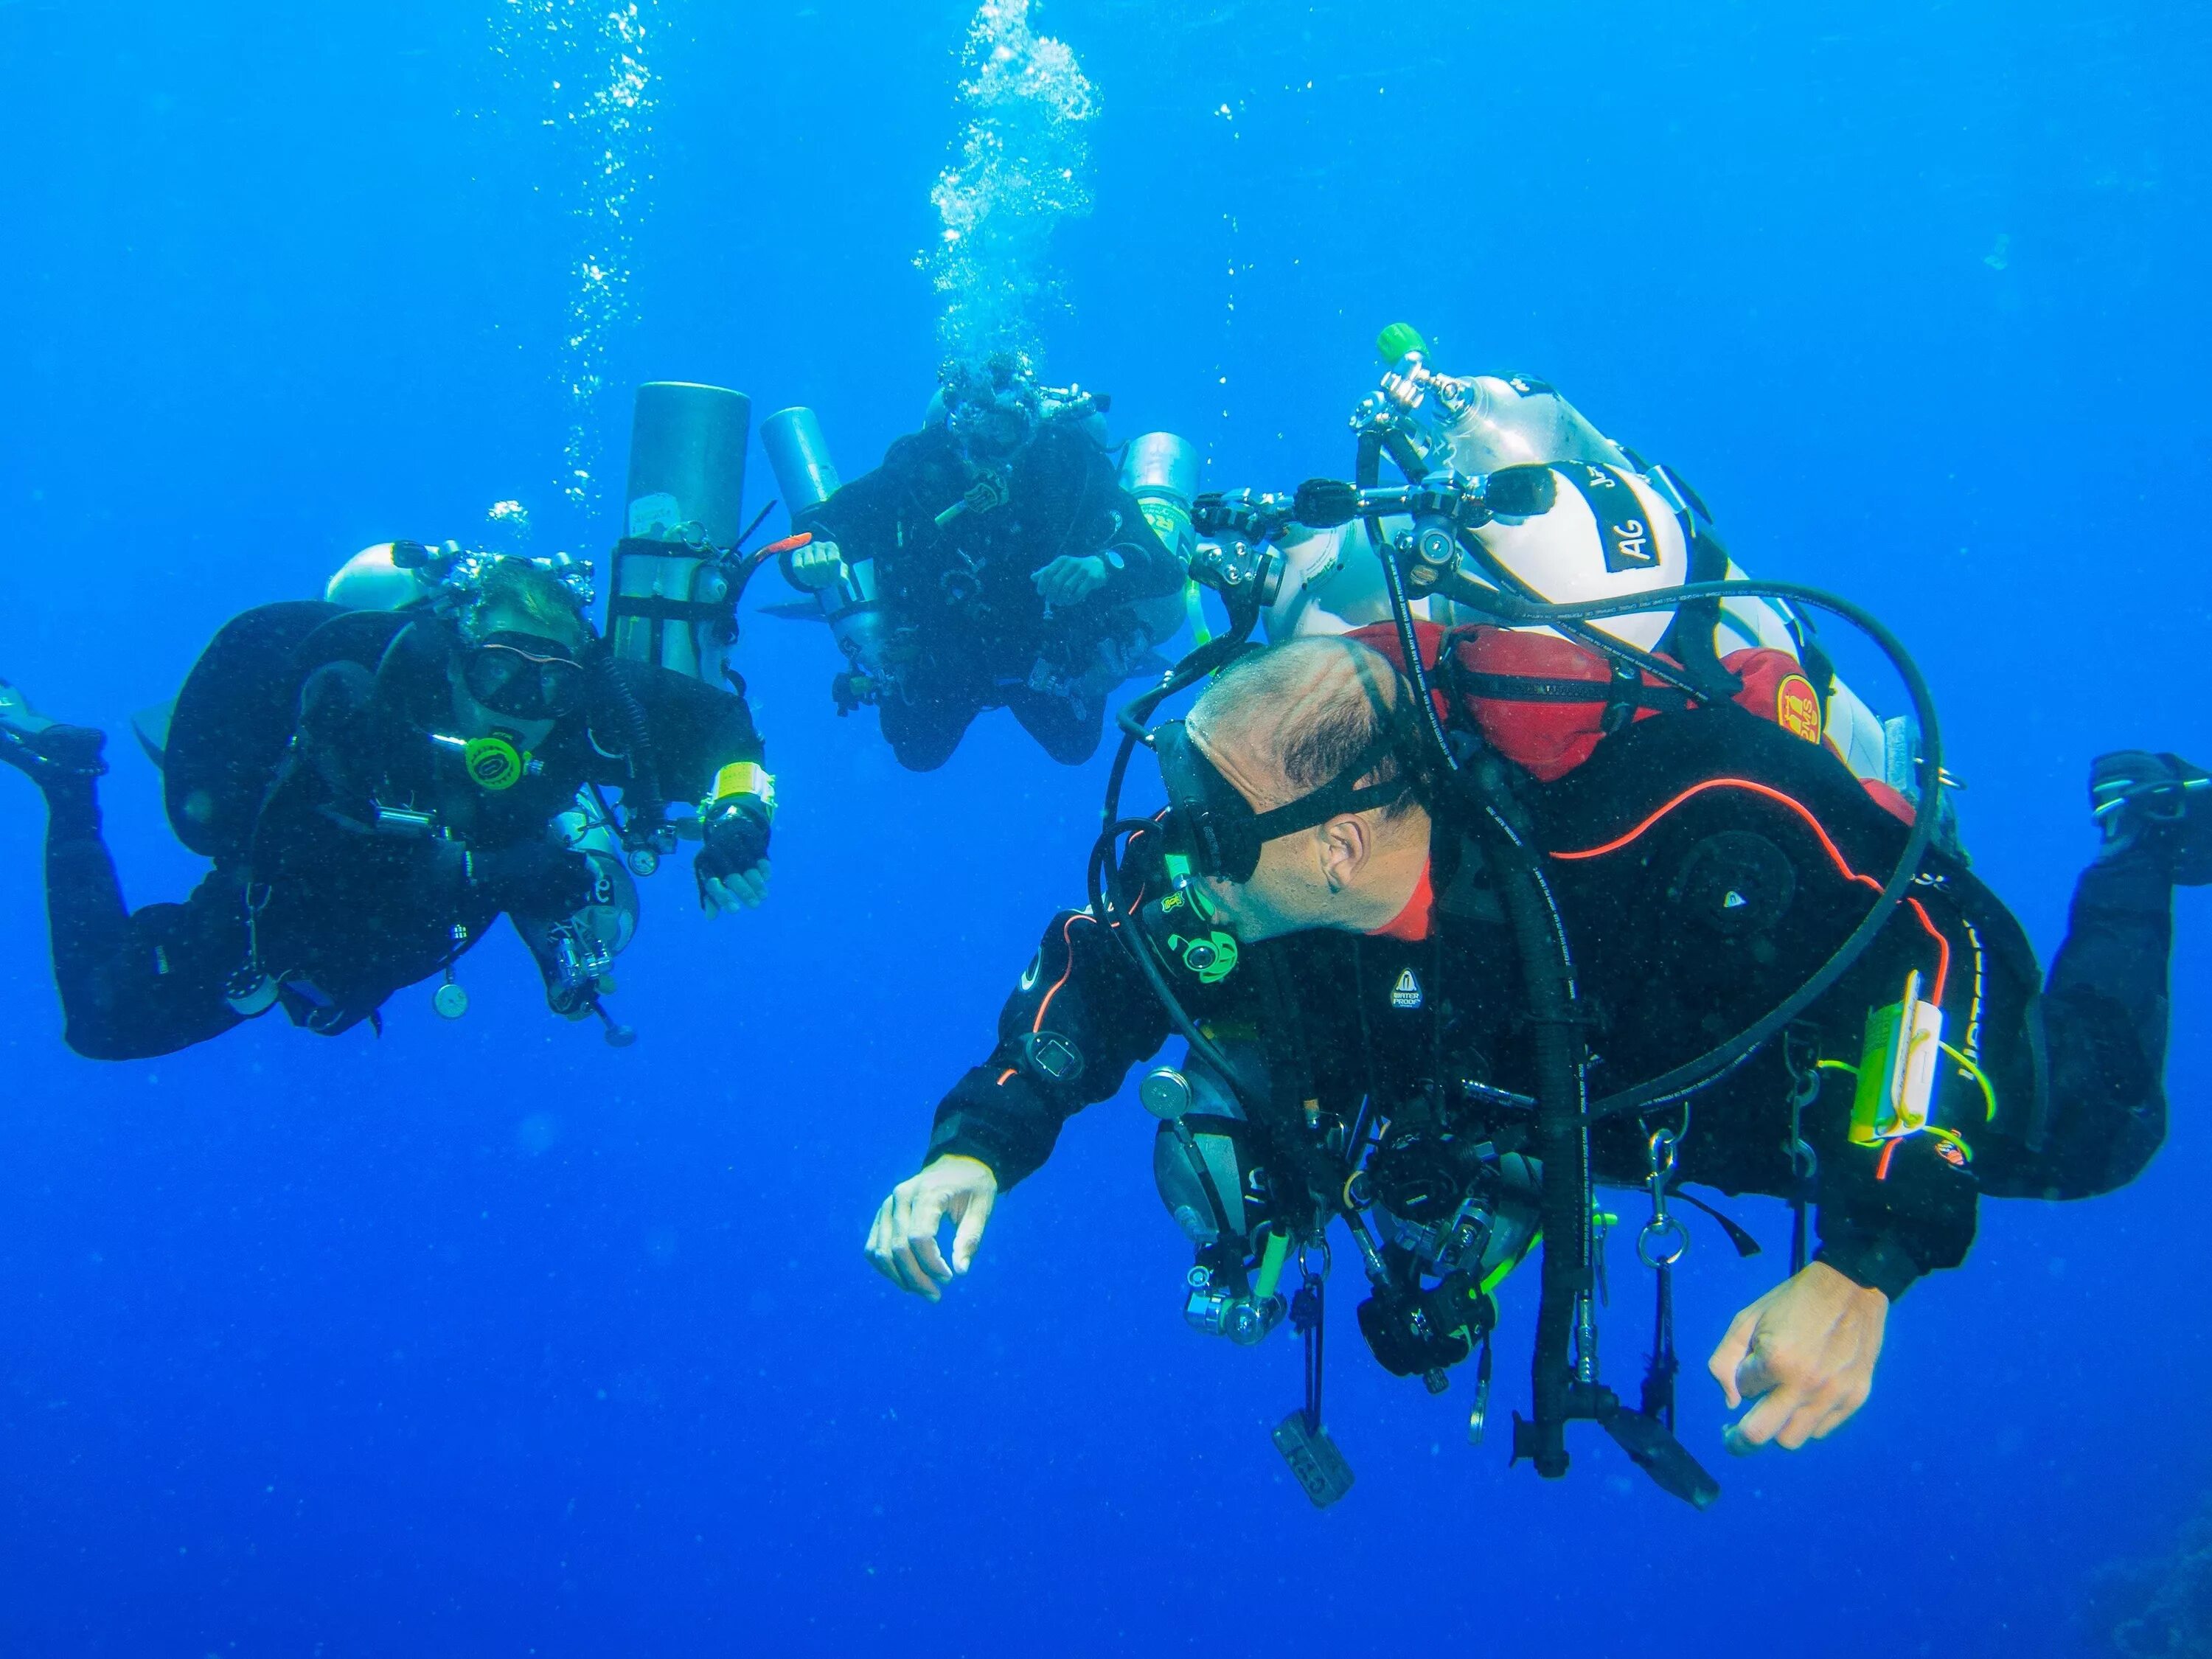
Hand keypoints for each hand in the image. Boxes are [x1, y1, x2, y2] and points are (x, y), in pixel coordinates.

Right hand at [473, 839, 599, 916]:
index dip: (590, 868)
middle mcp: (557, 871)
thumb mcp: (530, 843)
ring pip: (576, 896)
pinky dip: (566, 910)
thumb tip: (560, 848)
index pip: (582, 861)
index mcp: (555, 854)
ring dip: (579, 898)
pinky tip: (566, 909)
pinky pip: (562, 910)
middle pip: (584, 879)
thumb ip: (548, 846)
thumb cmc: (509, 857)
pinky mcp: (542, 904)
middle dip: (587, 884)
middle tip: (587, 887)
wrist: (491, 875)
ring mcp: (551, 889)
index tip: (593, 872)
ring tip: (580, 900)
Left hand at [695, 798, 770, 915]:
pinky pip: (757, 851)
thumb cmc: (718, 860)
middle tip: (755, 905)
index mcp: (703, 861)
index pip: (710, 881)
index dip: (722, 896)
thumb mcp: (710, 874)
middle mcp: (716, 849)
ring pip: (746, 863)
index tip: (735, 910)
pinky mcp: (748, 833)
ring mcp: (733, 839)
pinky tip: (767, 878)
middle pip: (730, 873)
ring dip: (756, 881)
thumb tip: (710, 917)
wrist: (727, 826)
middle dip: (744, 891)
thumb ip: (710, 895)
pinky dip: (763, 865)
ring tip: (763, 896)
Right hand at [786, 536, 849, 591]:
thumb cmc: (829, 567)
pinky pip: (798, 568)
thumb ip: (843, 575)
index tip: (833, 582)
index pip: (834, 560)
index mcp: (831, 547)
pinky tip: (808, 582)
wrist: (815, 561)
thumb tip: (844, 581)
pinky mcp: (797, 554)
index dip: (834, 574)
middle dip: (823, 578)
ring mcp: (807, 549)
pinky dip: (803, 578)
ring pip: (809, 566)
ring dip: (813, 579)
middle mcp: (819, 545)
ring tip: (817, 584)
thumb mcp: (838, 570)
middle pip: (821, 563)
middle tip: (824, 585)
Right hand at [864, 1155, 998, 1300]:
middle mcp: (901, 1197)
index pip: (919, 1237)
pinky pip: (873, 1247)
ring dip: (899, 1277)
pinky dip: (884, 1267)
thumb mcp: (983, 1206)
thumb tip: (960, 1271)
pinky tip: (905, 1279)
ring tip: (922, 1291)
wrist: (958, 1162)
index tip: (949, 1278)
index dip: (931, 1264)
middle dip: (916, 1278)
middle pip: (898, 1247)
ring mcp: (888, 1205)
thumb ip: (971, 1237)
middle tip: (935, 1296)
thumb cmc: (973, 1185)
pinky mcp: (882, 1214)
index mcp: (928, 1192)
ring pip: (881, 1250)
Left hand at [1032, 554, 1109, 605]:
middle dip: (1051, 594)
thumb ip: (1047, 572)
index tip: (1041, 593)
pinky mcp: (1092, 578)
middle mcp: (1072, 563)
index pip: (1047, 573)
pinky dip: (1071, 600)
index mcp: (1062, 560)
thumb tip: (1032, 578)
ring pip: (1067, 589)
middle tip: (1051, 600)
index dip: (1042, 584)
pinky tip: (1069, 603)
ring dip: (1061, 598)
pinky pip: (1078, 593)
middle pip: (1056, 582)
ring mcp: (1083, 570)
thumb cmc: (1075, 569)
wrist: (1099, 566)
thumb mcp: (1061, 567)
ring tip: (1060, 602)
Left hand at [1708, 1260, 1888, 1451]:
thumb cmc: (1793, 1302)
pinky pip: (1821, 1430)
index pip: (1742, 1392)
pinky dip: (1805, 1421)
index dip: (1741, 1380)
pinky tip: (1803, 1399)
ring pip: (1792, 1439)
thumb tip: (1729, 1403)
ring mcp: (1834, 1395)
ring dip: (1777, 1427)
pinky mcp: (1855, 1399)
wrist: (1851, 1287)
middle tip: (1731, 1438)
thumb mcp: (1747, 1318)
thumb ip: (1725, 1361)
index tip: (1748, 1369)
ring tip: (1776, 1406)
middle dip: (1739, 1441)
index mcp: (1777, 1361)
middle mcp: (1806, 1385)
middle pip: (1761, 1436)